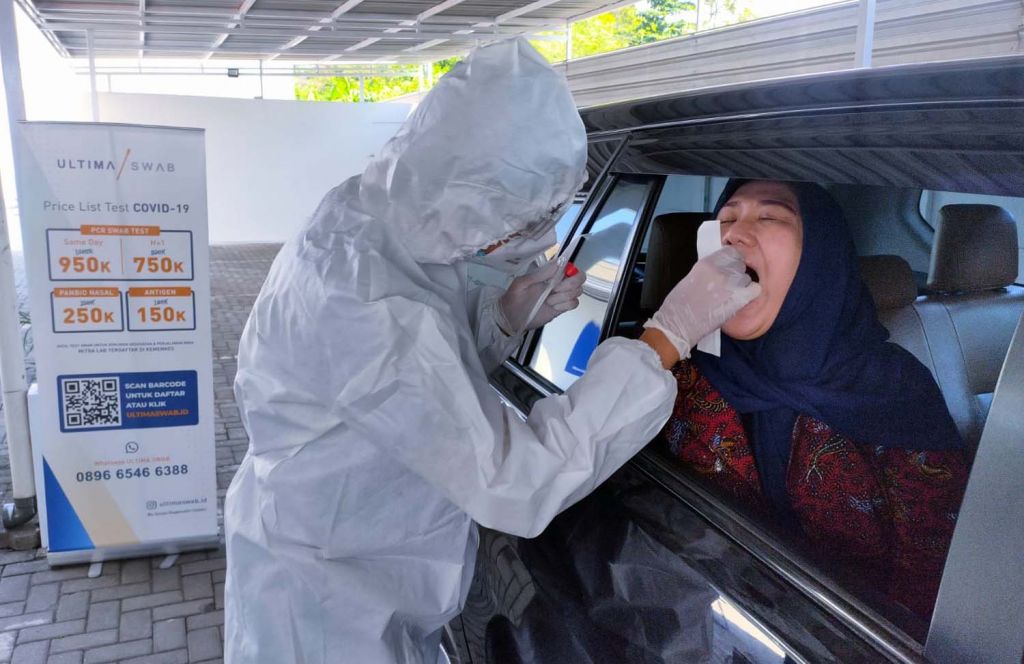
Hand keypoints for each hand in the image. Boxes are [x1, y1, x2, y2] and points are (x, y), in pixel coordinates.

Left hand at [496, 261, 584, 335]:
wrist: (511, 318)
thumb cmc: (514, 298)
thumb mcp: (522, 283)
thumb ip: (540, 274)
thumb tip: (556, 265)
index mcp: (548, 274)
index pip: (569, 266)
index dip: (570, 270)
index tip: (559, 277)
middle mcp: (557, 283)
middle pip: (579, 278)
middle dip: (570, 284)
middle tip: (555, 289)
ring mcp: (560, 295)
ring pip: (578, 291)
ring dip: (564, 296)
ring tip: (549, 300)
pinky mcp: (561, 307)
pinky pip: (574, 303)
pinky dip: (565, 305)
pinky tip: (553, 307)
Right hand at [644, 246, 760, 358]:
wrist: (679, 324)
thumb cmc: (680, 305)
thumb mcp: (691, 278)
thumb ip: (707, 271)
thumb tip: (719, 270)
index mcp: (706, 264)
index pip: (730, 253)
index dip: (731, 260)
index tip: (730, 266)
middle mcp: (720, 271)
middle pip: (739, 265)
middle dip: (735, 273)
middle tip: (727, 285)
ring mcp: (730, 285)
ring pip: (745, 278)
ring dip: (741, 285)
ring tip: (729, 295)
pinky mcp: (738, 299)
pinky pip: (753, 290)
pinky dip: (750, 294)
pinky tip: (741, 299)